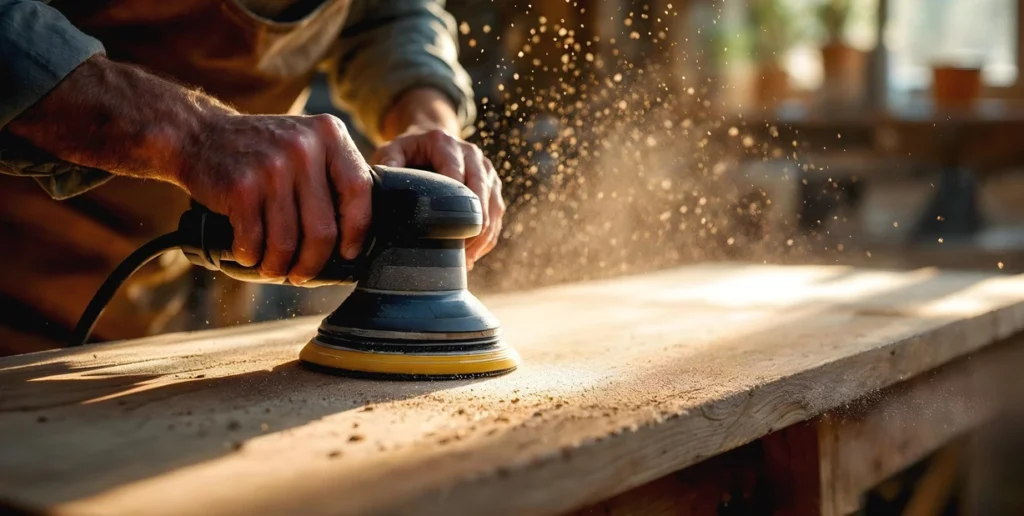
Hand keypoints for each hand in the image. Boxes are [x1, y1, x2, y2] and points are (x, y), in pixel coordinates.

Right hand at [178, 113, 372, 283]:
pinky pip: (255, 241)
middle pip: (323, 228)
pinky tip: (249, 254)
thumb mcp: (305, 144)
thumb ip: (332, 175)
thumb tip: (357, 235)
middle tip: (302, 273)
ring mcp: (272, 167)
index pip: (359, 190)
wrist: (198, 134)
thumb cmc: (260, 151)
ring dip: (279, 266)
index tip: (348, 251)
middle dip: (313, 262)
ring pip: (287, 242)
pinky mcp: (241, 187)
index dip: (357, 230)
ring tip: (274, 268)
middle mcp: (303, 147)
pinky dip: (251, 257)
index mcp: (329, 134)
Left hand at [372, 128, 504, 268]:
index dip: (454, 206)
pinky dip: (488, 235)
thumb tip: (386, 185)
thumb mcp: (392, 151)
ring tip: (466, 260)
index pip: (455, 177)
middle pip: (480, 194)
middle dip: (472, 226)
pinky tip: (474, 253)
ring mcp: (486, 169)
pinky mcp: (493, 184)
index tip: (444, 233)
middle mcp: (471, 153)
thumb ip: (388, 164)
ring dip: (482, 235)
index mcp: (445, 144)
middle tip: (458, 254)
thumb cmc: (408, 150)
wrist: (430, 137)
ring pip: (493, 207)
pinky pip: (497, 213)